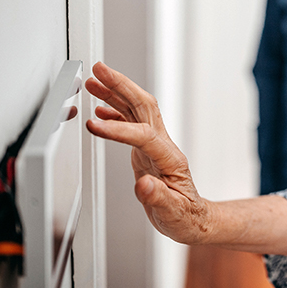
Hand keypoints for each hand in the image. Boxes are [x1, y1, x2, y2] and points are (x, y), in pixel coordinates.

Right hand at [85, 62, 211, 244]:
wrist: (192, 218)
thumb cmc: (185, 216)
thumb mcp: (173, 212)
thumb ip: (159, 198)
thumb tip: (145, 186)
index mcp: (169, 158)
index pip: (144, 135)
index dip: (118, 129)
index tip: (94, 124)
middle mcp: (163, 146)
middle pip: (143, 106)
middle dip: (121, 85)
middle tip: (100, 69)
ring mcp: (155, 145)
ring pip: (136, 110)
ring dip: (115, 92)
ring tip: (94, 80)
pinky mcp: (147, 149)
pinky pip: (131, 123)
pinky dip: (115, 112)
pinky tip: (101, 107)